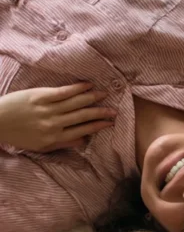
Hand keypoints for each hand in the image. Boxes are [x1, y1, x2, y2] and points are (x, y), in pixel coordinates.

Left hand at [0, 83, 115, 151]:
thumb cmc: (20, 135)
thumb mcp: (41, 146)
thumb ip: (63, 143)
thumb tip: (83, 142)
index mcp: (55, 138)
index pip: (82, 131)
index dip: (98, 126)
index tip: (110, 123)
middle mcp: (54, 124)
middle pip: (83, 117)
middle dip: (100, 113)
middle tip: (115, 110)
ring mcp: (48, 109)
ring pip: (76, 103)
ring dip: (92, 99)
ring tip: (105, 95)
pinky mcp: (40, 96)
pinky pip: (63, 92)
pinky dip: (77, 88)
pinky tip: (88, 85)